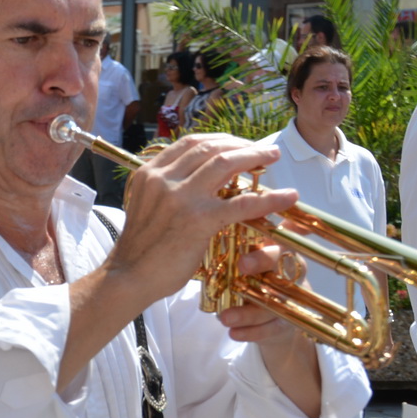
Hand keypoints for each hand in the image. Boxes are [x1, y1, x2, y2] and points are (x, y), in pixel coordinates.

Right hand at [107, 134, 298, 302]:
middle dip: (241, 144)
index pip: (190, 143)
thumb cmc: (141, 249)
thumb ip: (167, 189)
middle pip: (210, 147)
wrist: (129, 278)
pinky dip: (268, 198)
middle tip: (263, 151)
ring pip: (225, 163)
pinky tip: (287, 197)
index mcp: (149, 173)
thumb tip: (197, 181)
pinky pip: (241, 203)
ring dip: (254, 157)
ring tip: (272, 158)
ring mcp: (180, 198)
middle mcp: (162, 179)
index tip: (239, 144)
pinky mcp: (197, 220)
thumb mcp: (147, 206)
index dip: (220, 139)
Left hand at [216, 245, 323, 417]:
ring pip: (275, 302)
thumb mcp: (239, 268)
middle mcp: (290, 272)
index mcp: (277, 252)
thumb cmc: (249, 284)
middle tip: (238, 275)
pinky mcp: (289, 322)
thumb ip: (227, 259)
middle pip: (283, 266)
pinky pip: (273, 327)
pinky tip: (234, 333)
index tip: (241, 261)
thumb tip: (194, 254)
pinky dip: (251, 332)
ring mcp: (292, 298)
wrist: (270, 319)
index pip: (276, 244)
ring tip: (224, 318)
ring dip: (247, 312)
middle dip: (261, 266)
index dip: (263, 251)